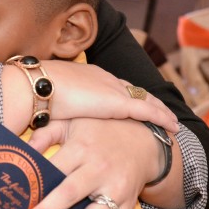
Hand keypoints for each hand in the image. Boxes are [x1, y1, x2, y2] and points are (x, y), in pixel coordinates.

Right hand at [2, 61, 178, 134]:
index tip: (133, 103)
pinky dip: (162, 118)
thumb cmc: (35, 97)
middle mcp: (105, 79)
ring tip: (172, 122)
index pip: (113, 86)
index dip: (126, 96)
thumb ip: (57, 115)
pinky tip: (173, 126)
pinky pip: (149, 111)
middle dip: (147, 101)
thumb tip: (47, 132)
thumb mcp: (50, 106)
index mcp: (88, 76)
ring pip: (145, 100)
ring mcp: (113, 90)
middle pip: (133, 91)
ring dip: (160, 110)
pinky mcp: (119, 103)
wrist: (37, 87)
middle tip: (161, 112)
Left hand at [20, 118, 165, 208]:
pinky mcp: (128, 202)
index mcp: (81, 148)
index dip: (36, 185)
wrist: (143, 138)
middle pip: (70, 193)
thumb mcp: (74, 122)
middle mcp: (98, 169)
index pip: (54, 168)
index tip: (17, 201)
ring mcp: (115, 188)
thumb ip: (47, 133)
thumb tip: (26, 151)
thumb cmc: (101, 130)